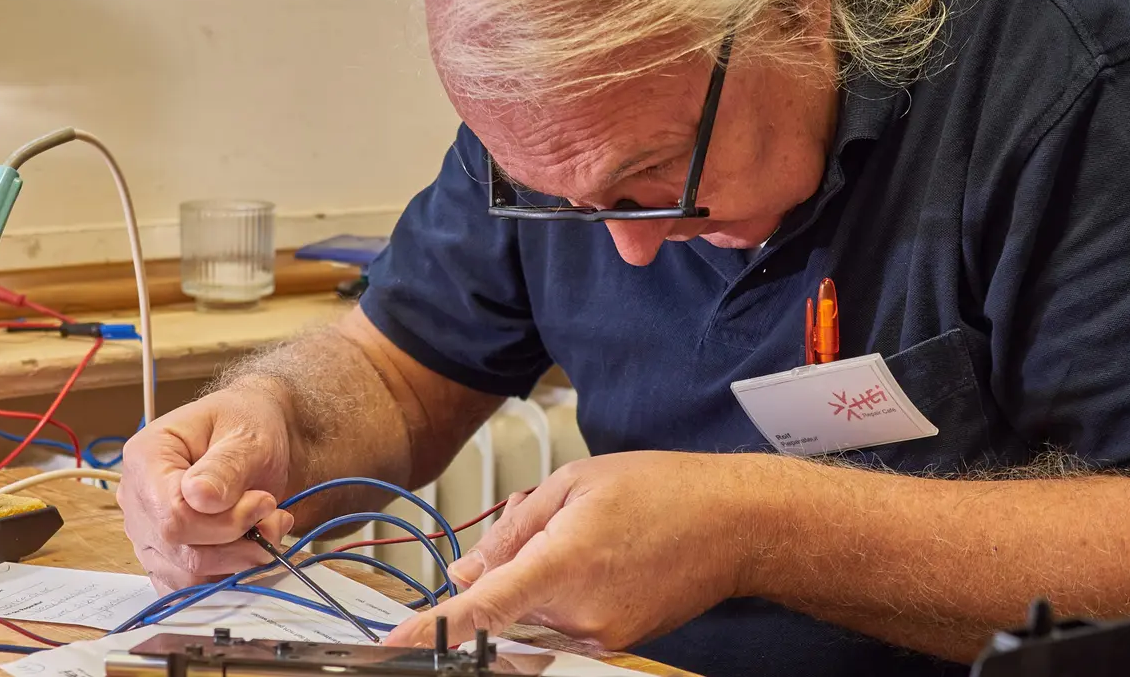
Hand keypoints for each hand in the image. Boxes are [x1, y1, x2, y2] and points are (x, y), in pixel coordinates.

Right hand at [117, 386, 298, 592]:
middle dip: (237, 541)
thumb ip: (226, 466)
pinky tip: (250, 545)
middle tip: (272, 513)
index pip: (173, 515)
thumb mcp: (247, 434)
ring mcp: (147, 531)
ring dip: (237, 560)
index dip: (225, 522)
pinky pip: (188, 585)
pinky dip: (226, 573)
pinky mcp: (165, 555)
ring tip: (267, 525)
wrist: (253, 436)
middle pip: (178, 548)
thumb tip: (200, 499)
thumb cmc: (246, 425)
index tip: (264, 502)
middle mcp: (136, 498)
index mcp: (146, 457)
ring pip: (185, 574)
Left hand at [384, 451, 769, 650]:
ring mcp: (601, 634)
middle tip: (551, 523)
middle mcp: (579, 612)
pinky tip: (607, 556)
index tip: (393, 646)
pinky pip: (567, 622)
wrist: (736, 524)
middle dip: (510, 570)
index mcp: (562, 565)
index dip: (432, 630)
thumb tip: (465, 571)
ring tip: (592, 535)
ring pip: (535, 614)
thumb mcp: (575, 483)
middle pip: (506, 606)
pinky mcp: (618, 642)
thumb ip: (511, 529)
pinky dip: (569, 592)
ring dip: (543, 580)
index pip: (481, 609)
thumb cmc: (664, 491)